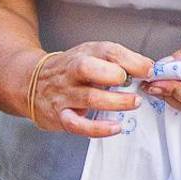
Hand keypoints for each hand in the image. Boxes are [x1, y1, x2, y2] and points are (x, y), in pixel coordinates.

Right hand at [30, 42, 151, 136]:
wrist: (31, 82)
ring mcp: (65, 95)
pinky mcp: (60, 116)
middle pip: (88, 68)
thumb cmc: (70, 71)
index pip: (106, 51)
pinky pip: (77, 125)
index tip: (149, 70)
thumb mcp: (91, 56)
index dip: (130, 60)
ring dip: (115, 102)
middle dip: (114, 75)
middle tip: (134, 84)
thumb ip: (119, 61)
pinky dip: (98, 128)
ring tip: (134, 103)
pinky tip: (115, 128)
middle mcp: (72, 72)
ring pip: (89, 98)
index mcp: (84, 54)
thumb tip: (149, 68)